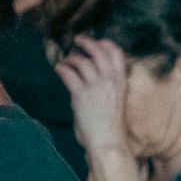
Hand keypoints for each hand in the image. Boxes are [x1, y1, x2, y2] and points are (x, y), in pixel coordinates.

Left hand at [55, 35, 130, 155]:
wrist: (108, 140)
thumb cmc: (111, 125)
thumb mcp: (116, 100)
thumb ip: (107, 87)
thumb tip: (93, 77)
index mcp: (121, 82)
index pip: (117, 54)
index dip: (107, 44)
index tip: (100, 41)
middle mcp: (109, 80)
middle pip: (98, 52)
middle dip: (87, 43)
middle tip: (77, 40)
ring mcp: (95, 86)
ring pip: (82, 62)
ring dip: (72, 58)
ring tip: (66, 59)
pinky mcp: (80, 94)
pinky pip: (69, 74)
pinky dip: (62, 69)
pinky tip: (59, 68)